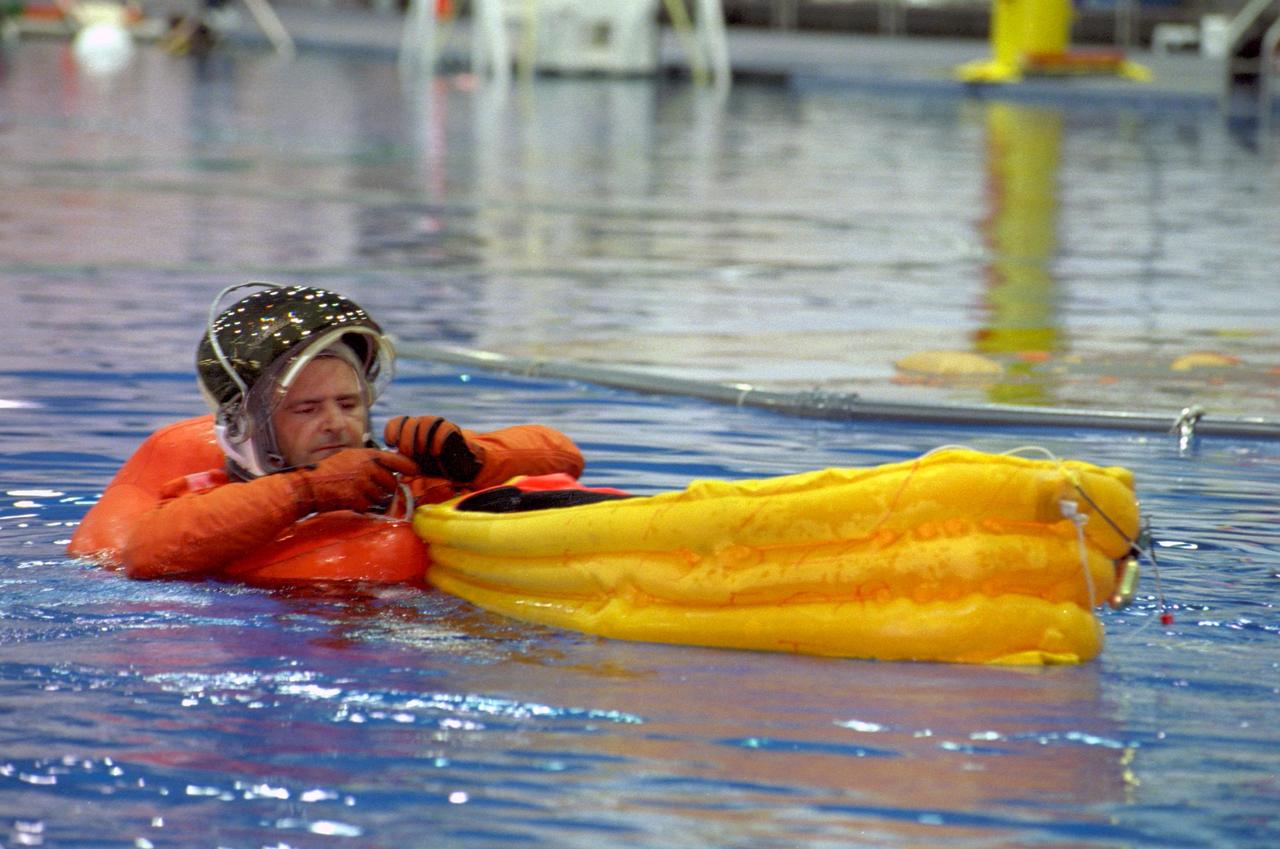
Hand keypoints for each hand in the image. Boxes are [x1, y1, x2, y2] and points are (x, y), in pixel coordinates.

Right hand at [291, 448, 418, 514]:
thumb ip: (370, 462)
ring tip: (359, 495)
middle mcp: (368, 468)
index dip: (409, 467)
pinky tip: (352, 502)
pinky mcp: (358, 499)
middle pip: (392, 483)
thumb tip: (389, 470)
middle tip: (373, 490)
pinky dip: (363, 507)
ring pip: (382, 496)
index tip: (415, 473)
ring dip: (375, 499)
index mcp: (367, 455)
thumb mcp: (350, 457)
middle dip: (387, 489)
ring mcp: (363, 484)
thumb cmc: (328, 471)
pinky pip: (370, 506)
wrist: (310, 485)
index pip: (396, 460)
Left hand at [384, 415, 483, 481]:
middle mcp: (423, 425)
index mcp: (411, 431)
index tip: (391, 444)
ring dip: (421, 439)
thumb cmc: (433, 467)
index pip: (396, 421)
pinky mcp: (452, 429)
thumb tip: (385, 464)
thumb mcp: (412, 467)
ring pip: (425, 421)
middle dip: (406, 439)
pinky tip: (435, 453)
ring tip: (422, 453)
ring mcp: (438, 425)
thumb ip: (399, 464)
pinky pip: (443, 428)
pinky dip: (437, 441)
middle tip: (409, 454)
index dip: (392, 430)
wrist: (457, 470)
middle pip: (409, 421)